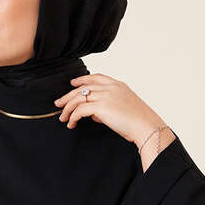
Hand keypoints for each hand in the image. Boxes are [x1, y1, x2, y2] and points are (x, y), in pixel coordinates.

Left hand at [53, 74, 168, 148]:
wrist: (145, 126)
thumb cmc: (137, 122)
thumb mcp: (123, 109)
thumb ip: (108, 108)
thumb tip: (93, 115)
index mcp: (118, 85)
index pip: (96, 78)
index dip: (82, 79)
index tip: (73, 83)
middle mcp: (110, 87)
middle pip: (83, 87)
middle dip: (68, 95)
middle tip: (58, 103)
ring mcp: (105, 95)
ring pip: (78, 98)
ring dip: (67, 108)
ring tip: (62, 117)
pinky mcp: (101, 107)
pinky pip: (80, 110)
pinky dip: (73, 117)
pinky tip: (71, 124)